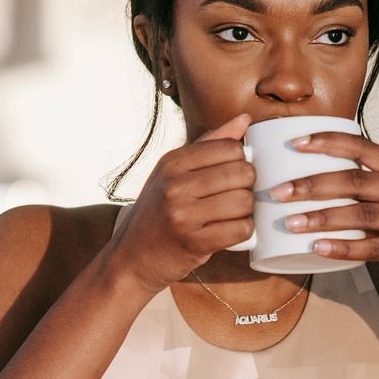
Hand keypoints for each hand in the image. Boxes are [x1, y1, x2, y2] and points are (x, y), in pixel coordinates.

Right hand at [106, 113, 256, 290]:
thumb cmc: (157, 213)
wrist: (130, 258)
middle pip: (242, 173)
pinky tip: (232, 232)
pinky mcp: (194, 242)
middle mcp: (175, 185)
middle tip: (237, 197)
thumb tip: (244, 119)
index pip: (230, 148)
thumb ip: (210, 145)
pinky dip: (244, 232)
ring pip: (244, 201)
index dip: (242, 162)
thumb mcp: (172, 173)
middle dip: (248, 187)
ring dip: (247, 211)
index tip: (234, 176)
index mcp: (172, 162)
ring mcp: (183, 214)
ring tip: (233, 215)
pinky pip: (240, 230)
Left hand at [269, 131, 378, 297]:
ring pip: (361, 215)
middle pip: (356, 181)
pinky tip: (317, 247)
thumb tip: (312, 176)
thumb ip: (367, 185)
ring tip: (291, 222)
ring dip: (322, 218)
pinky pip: (371, 249)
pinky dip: (342, 248)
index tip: (296, 144)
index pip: (363, 147)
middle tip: (280, 192)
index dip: (329, 142)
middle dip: (313, 184)